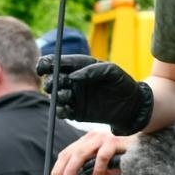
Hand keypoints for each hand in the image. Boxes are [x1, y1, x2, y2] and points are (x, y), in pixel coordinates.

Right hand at [36, 55, 153, 134]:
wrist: (131, 106)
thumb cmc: (123, 84)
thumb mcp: (112, 71)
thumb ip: (93, 70)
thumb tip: (73, 77)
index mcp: (78, 66)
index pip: (56, 62)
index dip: (46, 63)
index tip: (43, 68)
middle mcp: (72, 80)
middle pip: (51, 79)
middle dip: (51, 81)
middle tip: (59, 84)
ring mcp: (73, 96)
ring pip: (54, 95)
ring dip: (56, 95)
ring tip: (69, 95)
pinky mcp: (75, 112)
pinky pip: (61, 111)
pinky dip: (60, 110)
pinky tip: (66, 109)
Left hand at [49, 131, 131, 174]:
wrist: (144, 145)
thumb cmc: (125, 154)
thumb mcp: (104, 167)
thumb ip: (90, 174)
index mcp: (88, 142)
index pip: (67, 154)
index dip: (58, 169)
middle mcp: (93, 138)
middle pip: (70, 153)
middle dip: (61, 170)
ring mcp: (103, 138)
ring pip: (81, 153)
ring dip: (73, 169)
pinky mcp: (114, 142)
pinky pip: (102, 156)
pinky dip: (97, 169)